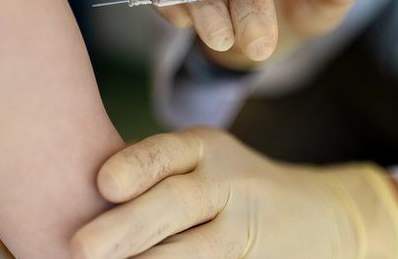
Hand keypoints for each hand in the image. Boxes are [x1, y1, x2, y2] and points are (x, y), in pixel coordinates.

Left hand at [72, 128, 397, 258]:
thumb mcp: (200, 164)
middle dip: (128, 226)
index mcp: (204, 149)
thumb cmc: (227, 188)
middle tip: (80, 246)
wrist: (322, 217)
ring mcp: (246, 228)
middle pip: (177, 203)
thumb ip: (151, 175)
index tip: (103, 183)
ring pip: (197, 250)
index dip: (135, 166)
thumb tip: (75, 204)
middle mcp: (227, 183)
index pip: (166, 152)